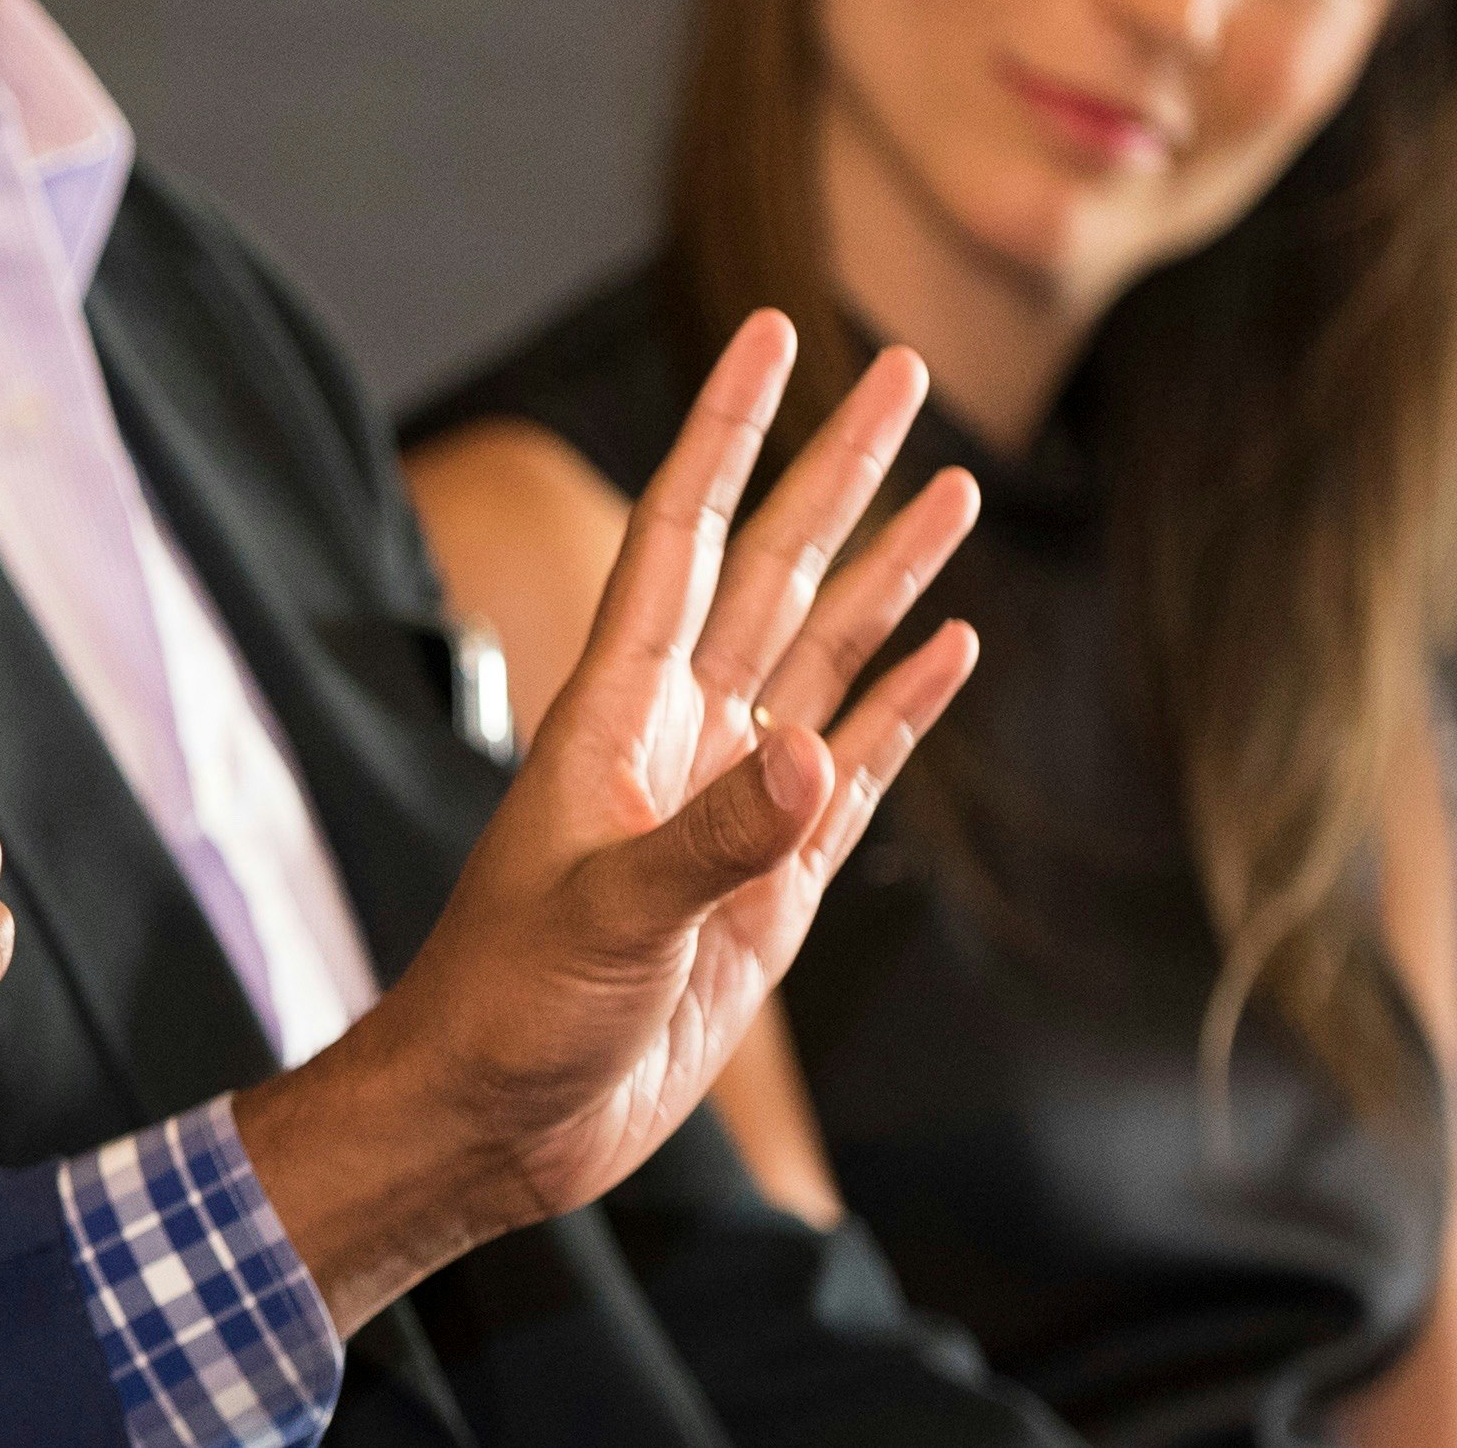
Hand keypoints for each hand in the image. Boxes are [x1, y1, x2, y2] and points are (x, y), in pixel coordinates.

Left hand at [239, 311, 979, 1327]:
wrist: (500, 1122)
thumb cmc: (509, 1009)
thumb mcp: (605, 918)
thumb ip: (715, 840)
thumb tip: (815, 752)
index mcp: (616, 714)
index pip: (685, 535)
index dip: (728, 431)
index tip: (773, 334)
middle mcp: (678, 737)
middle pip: (773, 569)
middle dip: (835, 471)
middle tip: (899, 371)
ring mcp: (730, 805)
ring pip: (824, 656)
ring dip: (890, 576)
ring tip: (956, 490)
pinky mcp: (772, 886)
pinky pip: (855, 772)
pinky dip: (901, 709)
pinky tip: (951, 651)